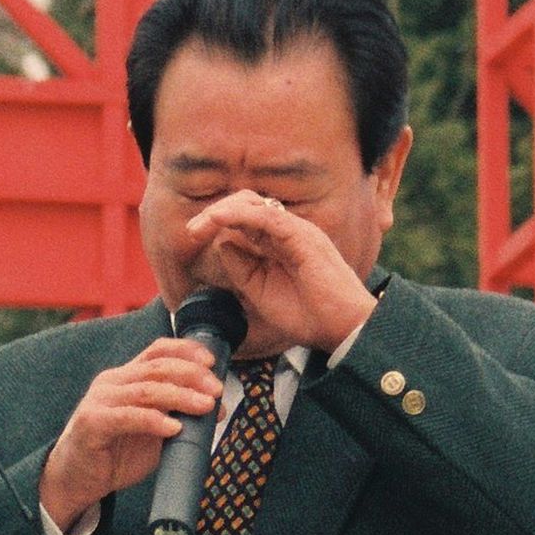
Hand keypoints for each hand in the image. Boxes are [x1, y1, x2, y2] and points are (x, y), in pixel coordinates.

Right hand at [41, 337, 225, 533]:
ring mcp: (100, 400)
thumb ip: (179, 417)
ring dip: (180, 396)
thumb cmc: (115, 455)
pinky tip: (173, 428)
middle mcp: (112, 382)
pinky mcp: (92, 422)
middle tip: (216, 390)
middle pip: (157, 367)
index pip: (158, 350)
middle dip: (192, 375)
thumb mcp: (154, 432)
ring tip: (204, 407)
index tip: (212, 362)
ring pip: (146, 390)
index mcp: (127, 377)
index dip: (187, 351)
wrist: (77, 481)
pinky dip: (154, 420)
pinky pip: (127, 417)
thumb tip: (216, 408)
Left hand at [183, 189, 377, 354]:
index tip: (193, 235)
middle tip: (192, 231)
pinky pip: (266, 217)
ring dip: (221, 211)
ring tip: (200, 226)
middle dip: (214, 214)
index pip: (243, 220)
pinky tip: (218, 220)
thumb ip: (241, 268)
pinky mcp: (302, 236)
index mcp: (278, 244)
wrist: (342, 329)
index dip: (216, 222)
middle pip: (245, 205)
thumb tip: (221, 244)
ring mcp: (296, 231)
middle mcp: (286, 232)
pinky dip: (239, 215)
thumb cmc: (307, 316)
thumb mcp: (260, 292)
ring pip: (253, 205)